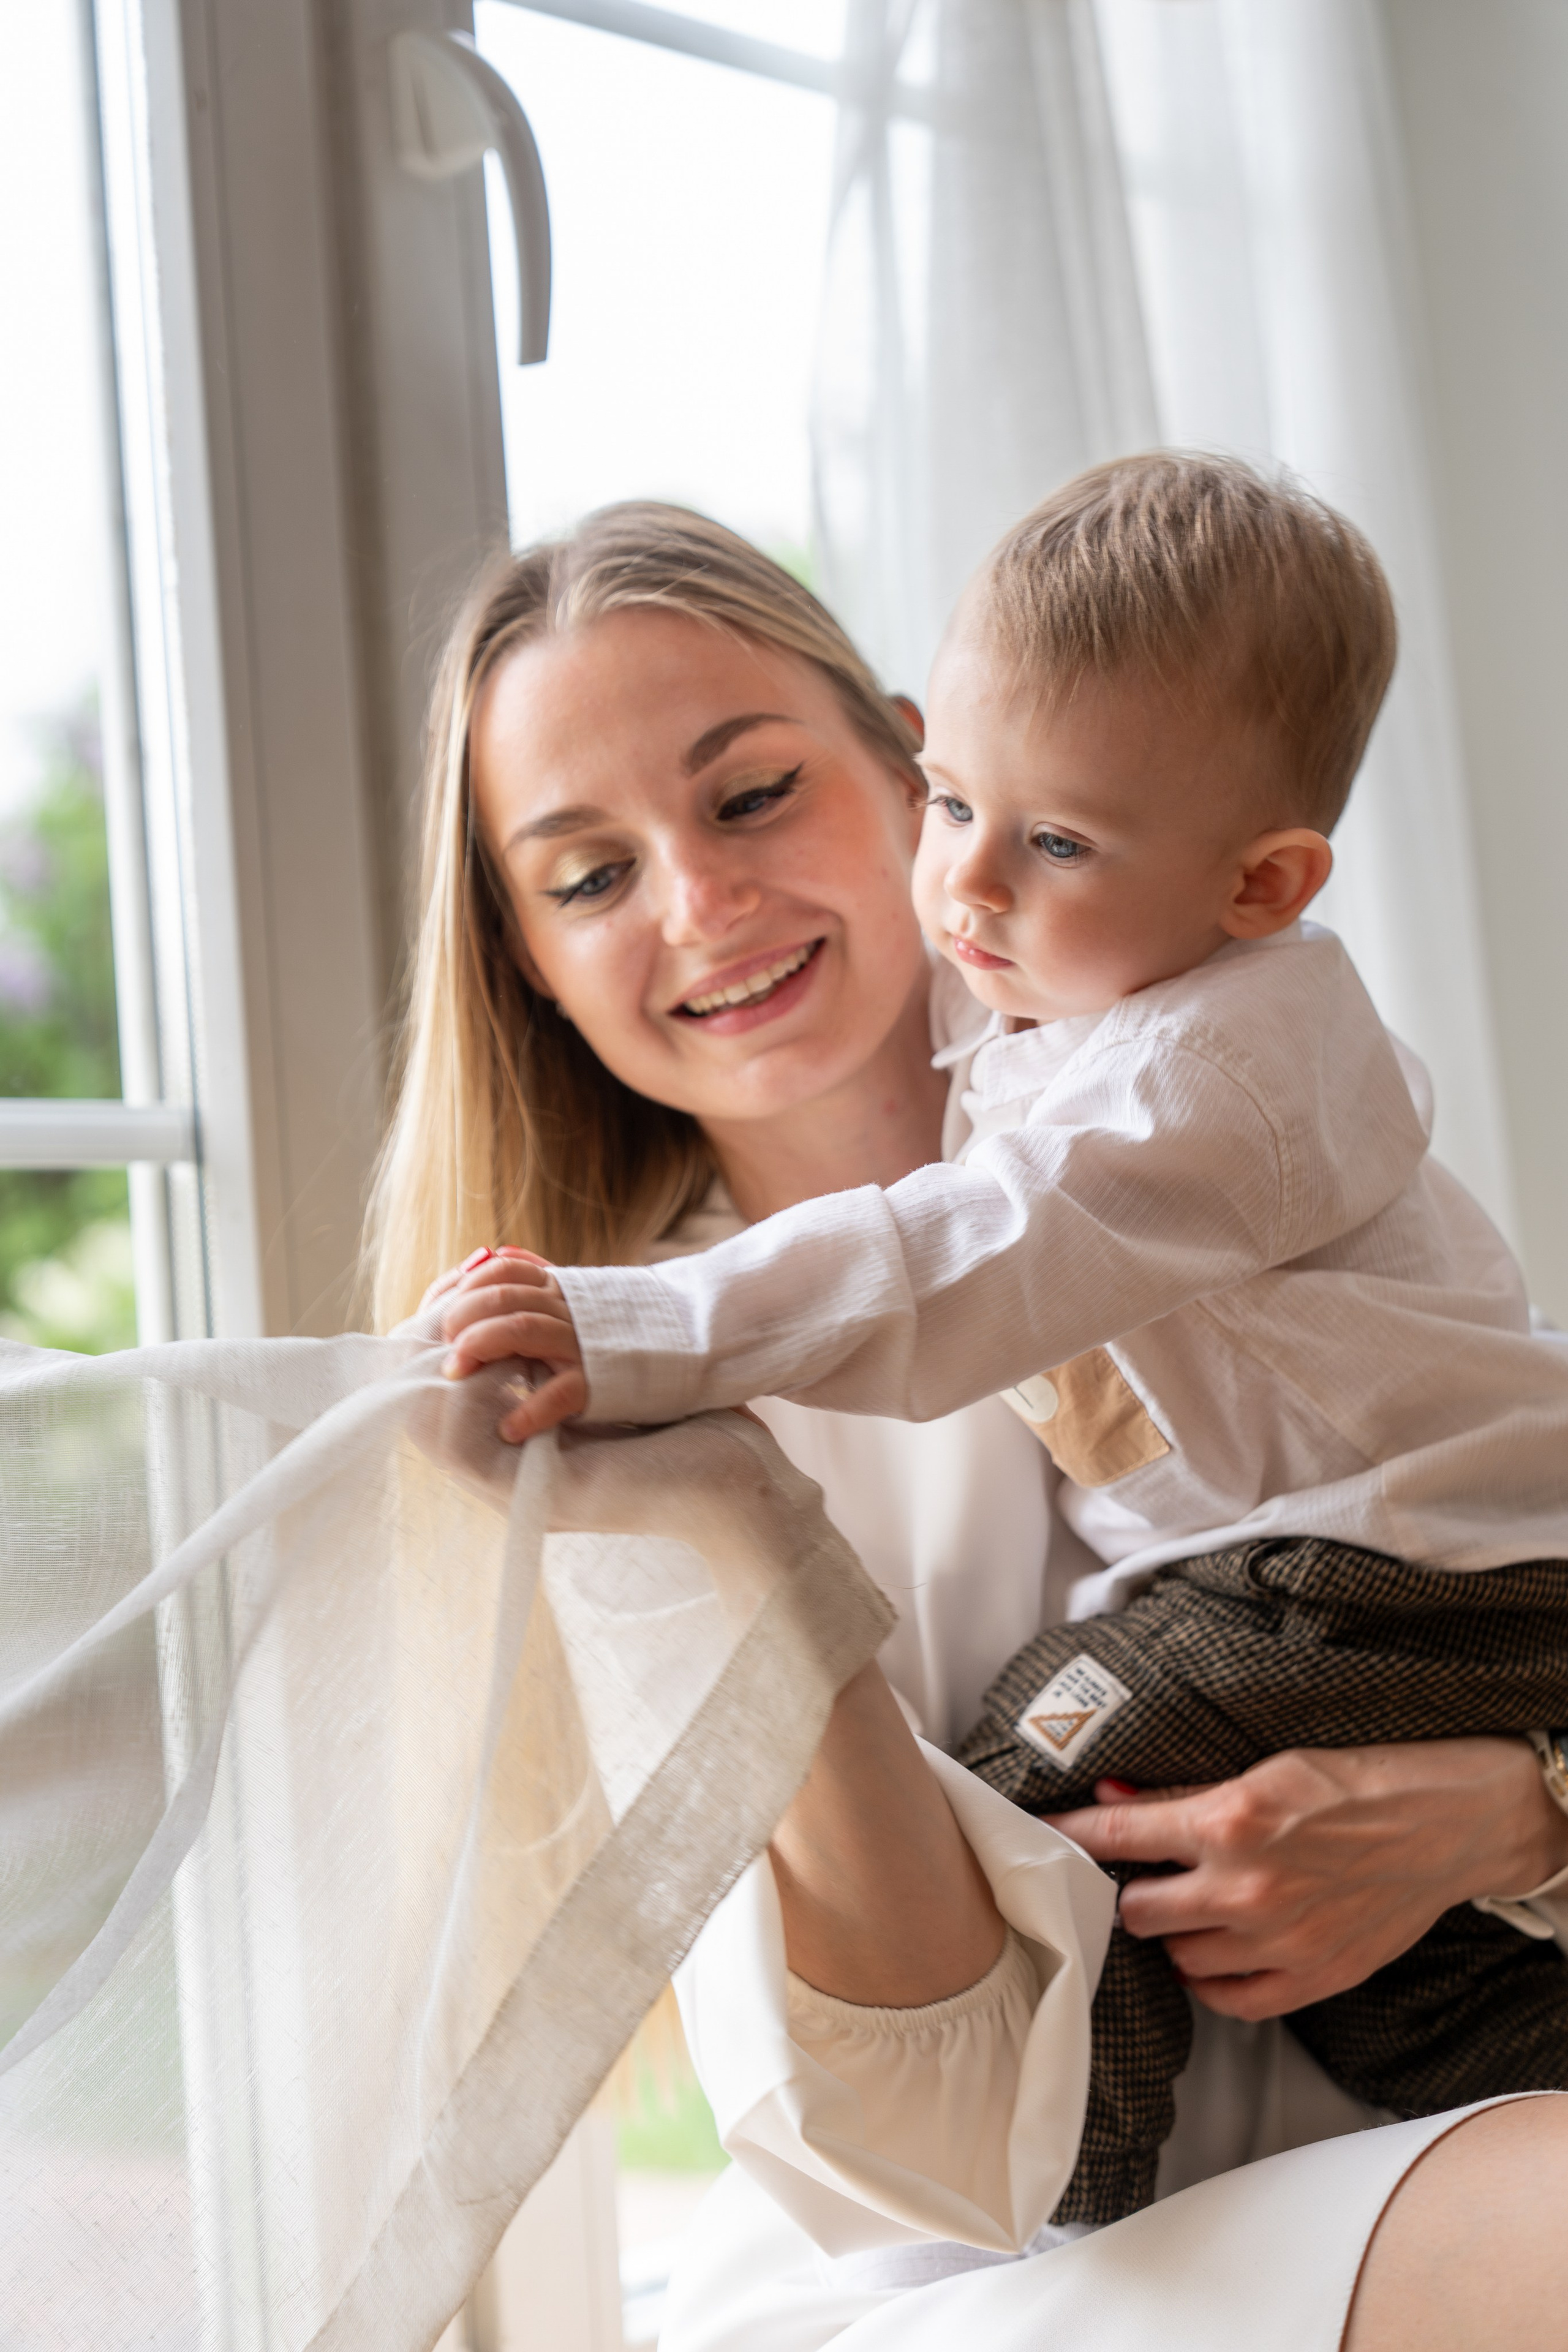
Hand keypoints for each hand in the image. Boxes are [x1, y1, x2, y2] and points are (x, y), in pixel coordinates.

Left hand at [437, 1246, 586, 1439]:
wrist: (671, 1355)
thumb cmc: (603, 1335)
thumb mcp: (569, 1299)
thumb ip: (530, 1279)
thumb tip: (487, 1257)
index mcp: (557, 1287)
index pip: (503, 1269)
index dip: (466, 1287)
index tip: (445, 1314)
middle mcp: (568, 1308)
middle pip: (504, 1296)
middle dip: (462, 1317)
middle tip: (445, 1346)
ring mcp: (581, 1344)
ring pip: (522, 1328)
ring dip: (479, 1346)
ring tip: (456, 1374)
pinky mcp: (597, 1382)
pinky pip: (561, 1393)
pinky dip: (530, 1411)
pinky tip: (509, 1428)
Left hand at [1045, 1737, 1567, 2019]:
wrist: (1440, 1826)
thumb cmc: (1353, 1785)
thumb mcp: (1263, 1768)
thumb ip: (1182, 1793)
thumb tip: (1109, 1795)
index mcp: (1227, 1821)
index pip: (1117, 1837)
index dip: (1070, 1840)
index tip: (1040, 1840)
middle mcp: (1245, 1887)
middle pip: (1137, 1911)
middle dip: (1131, 1892)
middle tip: (1143, 1879)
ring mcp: (1278, 1940)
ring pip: (1178, 1956)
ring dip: (1174, 1933)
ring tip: (1191, 1908)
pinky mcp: (1310, 1978)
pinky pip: (1229, 2001)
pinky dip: (1213, 1979)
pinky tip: (1218, 1952)